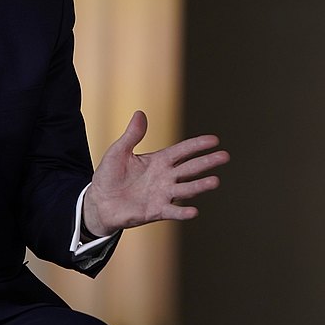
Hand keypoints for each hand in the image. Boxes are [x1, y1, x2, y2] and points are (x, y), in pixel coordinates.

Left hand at [83, 111, 227, 235]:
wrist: (100, 201)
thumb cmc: (109, 175)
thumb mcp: (119, 151)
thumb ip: (132, 135)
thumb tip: (140, 113)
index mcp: (159, 161)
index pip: (182, 151)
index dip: (197, 145)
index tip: (214, 140)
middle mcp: (165, 177)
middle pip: (190, 168)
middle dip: (207, 162)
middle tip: (225, 156)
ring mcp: (162, 195)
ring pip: (186, 189)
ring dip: (200, 185)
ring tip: (215, 181)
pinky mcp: (156, 211)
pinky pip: (172, 211)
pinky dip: (183, 212)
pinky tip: (194, 211)